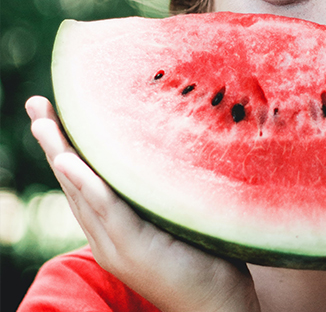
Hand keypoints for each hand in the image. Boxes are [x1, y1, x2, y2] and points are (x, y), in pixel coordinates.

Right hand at [26, 96, 260, 311]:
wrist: (218, 304)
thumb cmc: (205, 259)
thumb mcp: (177, 218)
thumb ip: (161, 192)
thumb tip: (170, 149)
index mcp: (115, 228)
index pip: (85, 182)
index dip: (67, 147)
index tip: (55, 112)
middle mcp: (107, 236)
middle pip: (74, 182)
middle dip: (53, 142)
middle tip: (37, 104)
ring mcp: (117, 245)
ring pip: (82, 193)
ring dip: (61, 155)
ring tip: (43, 122)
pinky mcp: (135, 249)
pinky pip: (107, 210)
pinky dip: (87, 185)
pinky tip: (70, 161)